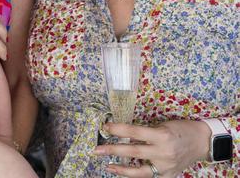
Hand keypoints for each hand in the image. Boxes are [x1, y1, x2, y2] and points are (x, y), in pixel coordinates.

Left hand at [94, 120, 209, 176]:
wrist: (202, 142)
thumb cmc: (181, 129)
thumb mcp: (162, 125)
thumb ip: (144, 132)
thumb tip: (124, 134)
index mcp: (161, 135)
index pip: (133, 131)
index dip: (117, 129)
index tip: (105, 127)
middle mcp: (163, 152)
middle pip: (133, 151)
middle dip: (113, 151)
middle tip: (96, 150)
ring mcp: (166, 167)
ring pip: (139, 172)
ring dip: (121, 169)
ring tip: (108, 166)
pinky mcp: (168, 176)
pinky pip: (148, 177)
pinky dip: (135, 175)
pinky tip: (124, 172)